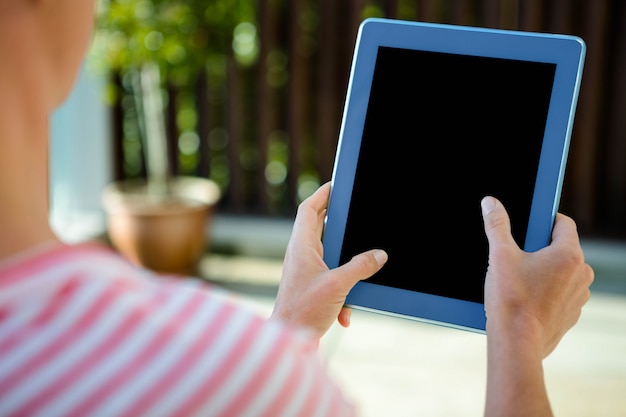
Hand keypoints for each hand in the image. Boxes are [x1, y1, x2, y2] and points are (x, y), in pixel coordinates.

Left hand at [271, 182, 387, 338]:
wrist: (288, 340)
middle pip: (319, 228)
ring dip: (345, 267)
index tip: (336, 184)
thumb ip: (360, 267)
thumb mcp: (338, 285)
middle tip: (355, 215)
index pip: (308, 209)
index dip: (322, 194)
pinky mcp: (310, 288)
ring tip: (359, 272)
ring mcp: (304, 271)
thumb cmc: (304, 310)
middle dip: (339, 225)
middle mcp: (301, 255)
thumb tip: (379, 255)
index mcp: (302, 246)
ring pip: (329, 256)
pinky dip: (341, 293)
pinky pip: (330, 280)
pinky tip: (345, 312)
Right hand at [481, 196, 593, 356]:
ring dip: (543, 271)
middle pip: (561, 248)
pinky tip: (524, 298)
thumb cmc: (511, 299)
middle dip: (539, 248)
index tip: (528, 224)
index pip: (563, 223)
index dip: (544, 219)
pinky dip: (545, 292)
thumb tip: (490, 203)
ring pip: (561, 272)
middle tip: (515, 255)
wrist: (517, 343)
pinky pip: (559, 294)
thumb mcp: (499, 255)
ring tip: (518, 279)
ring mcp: (578, 297)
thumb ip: (496, 225)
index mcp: (569, 254)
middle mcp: (581, 274)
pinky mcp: (571, 315)